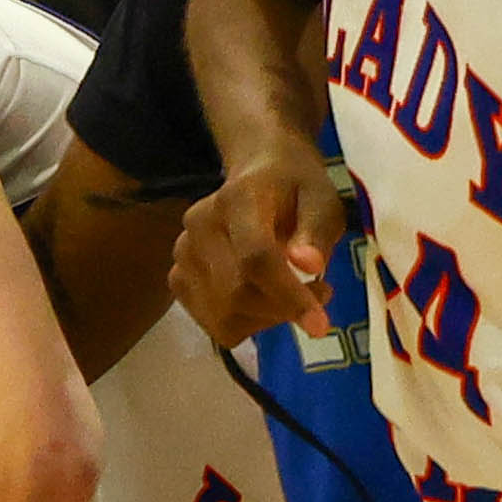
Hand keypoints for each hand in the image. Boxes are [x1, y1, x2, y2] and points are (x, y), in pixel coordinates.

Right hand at [171, 136, 345, 343]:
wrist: (258, 176)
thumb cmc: (294, 191)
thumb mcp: (322, 201)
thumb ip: (317, 232)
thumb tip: (308, 266)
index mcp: (237, 199)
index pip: (255, 257)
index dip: (287, 295)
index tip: (320, 324)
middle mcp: (200, 225)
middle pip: (236, 293)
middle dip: (283, 309)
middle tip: (320, 293)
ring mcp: (183, 254)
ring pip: (224, 316)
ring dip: (267, 319)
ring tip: (293, 294)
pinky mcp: (178, 279)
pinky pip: (215, 324)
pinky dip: (248, 323)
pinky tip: (265, 299)